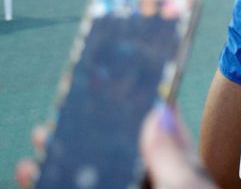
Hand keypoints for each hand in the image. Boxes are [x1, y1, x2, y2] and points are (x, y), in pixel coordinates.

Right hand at [15, 106, 213, 188]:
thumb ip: (172, 158)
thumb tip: (158, 111)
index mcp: (180, 175)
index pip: (158, 137)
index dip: (135, 112)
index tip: (108, 88)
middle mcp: (156, 185)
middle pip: (118, 160)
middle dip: (85, 141)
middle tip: (52, 123)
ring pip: (94, 180)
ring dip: (61, 169)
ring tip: (35, 151)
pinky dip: (53, 186)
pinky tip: (32, 178)